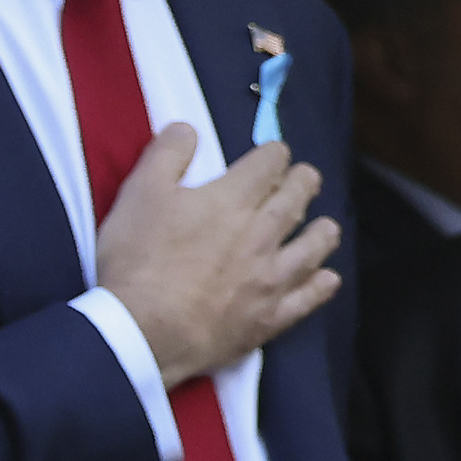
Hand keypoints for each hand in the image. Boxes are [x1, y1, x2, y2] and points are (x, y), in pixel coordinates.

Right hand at [94, 128, 337, 384]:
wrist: (145, 331)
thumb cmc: (137, 260)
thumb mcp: (137, 196)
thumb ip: (165, 156)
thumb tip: (188, 128)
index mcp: (232, 198)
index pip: (270, 162)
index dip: (272, 153)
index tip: (268, 154)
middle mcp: (264, 232)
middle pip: (299, 197)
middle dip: (303, 181)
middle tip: (303, 179)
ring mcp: (273, 275)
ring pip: (316, 244)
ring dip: (322, 230)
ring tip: (321, 226)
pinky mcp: (272, 314)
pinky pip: (310, 295)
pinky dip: (321, 283)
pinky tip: (324, 277)